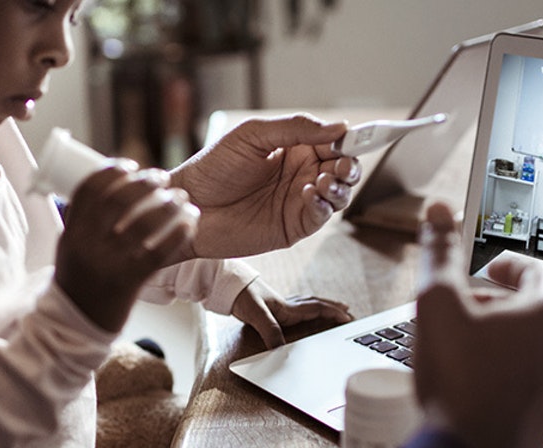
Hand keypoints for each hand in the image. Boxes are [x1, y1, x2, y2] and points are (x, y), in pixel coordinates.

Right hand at [55, 166, 198, 332]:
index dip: (112, 170)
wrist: (75, 327)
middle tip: (161, 178)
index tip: (131, 164)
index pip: (90, 188)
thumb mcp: (71, 248)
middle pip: (119, 199)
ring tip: (181, 198)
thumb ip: (86, 222)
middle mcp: (87, 244)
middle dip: (143, 182)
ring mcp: (108, 263)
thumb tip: (108, 190)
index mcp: (72, 231)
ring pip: (142, 223)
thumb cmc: (79, 283)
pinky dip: (178, 233)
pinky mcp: (129, 281)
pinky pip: (159, 251)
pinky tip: (191, 222)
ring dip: (167, 205)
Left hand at [170, 114, 358, 258]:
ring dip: (340, 186)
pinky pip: (320, 216)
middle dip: (349, 166)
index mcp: (294, 148)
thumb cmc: (214, 167)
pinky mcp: (292, 226)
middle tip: (341, 164)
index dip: (346, 140)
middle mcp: (301, 174)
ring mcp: (298, 201)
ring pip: (338, 194)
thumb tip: (339, 127)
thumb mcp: (253, 136)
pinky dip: (323, 206)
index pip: (332, 142)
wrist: (190, 205)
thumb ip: (295, 128)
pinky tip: (309, 194)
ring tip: (323, 181)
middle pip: (342, 169)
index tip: (352, 137)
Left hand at [230, 279, 352, 348]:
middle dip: (334, 308)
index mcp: (288, 307)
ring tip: (335, 308)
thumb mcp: (256, 314)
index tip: (348, 317)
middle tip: (349, 312)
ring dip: (323, 306)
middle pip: (317, 304)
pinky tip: (304, 310)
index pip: (316, 308)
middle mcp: (287, 305)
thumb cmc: (241, 296)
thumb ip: (269, 331)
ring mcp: (281, 304)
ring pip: (308, 303)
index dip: (333, 312)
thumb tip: (280, 351)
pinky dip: (308, 307)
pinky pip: (298, 305)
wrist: (227, 286)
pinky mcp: (273, 306)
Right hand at [416, 202, 542, 447]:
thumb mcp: (436, 304)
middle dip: (502, 303)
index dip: (506, 264)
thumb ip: (439, 254)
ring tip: (468, 347)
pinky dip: (512, 372)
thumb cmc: (458, 382)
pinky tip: (477, 382)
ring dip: (507, 338)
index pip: (538, 269)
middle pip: (540, 308)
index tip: (486, 270)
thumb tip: (439, 213)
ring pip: (538, 346)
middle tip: (467, 309)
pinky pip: (536, 380)